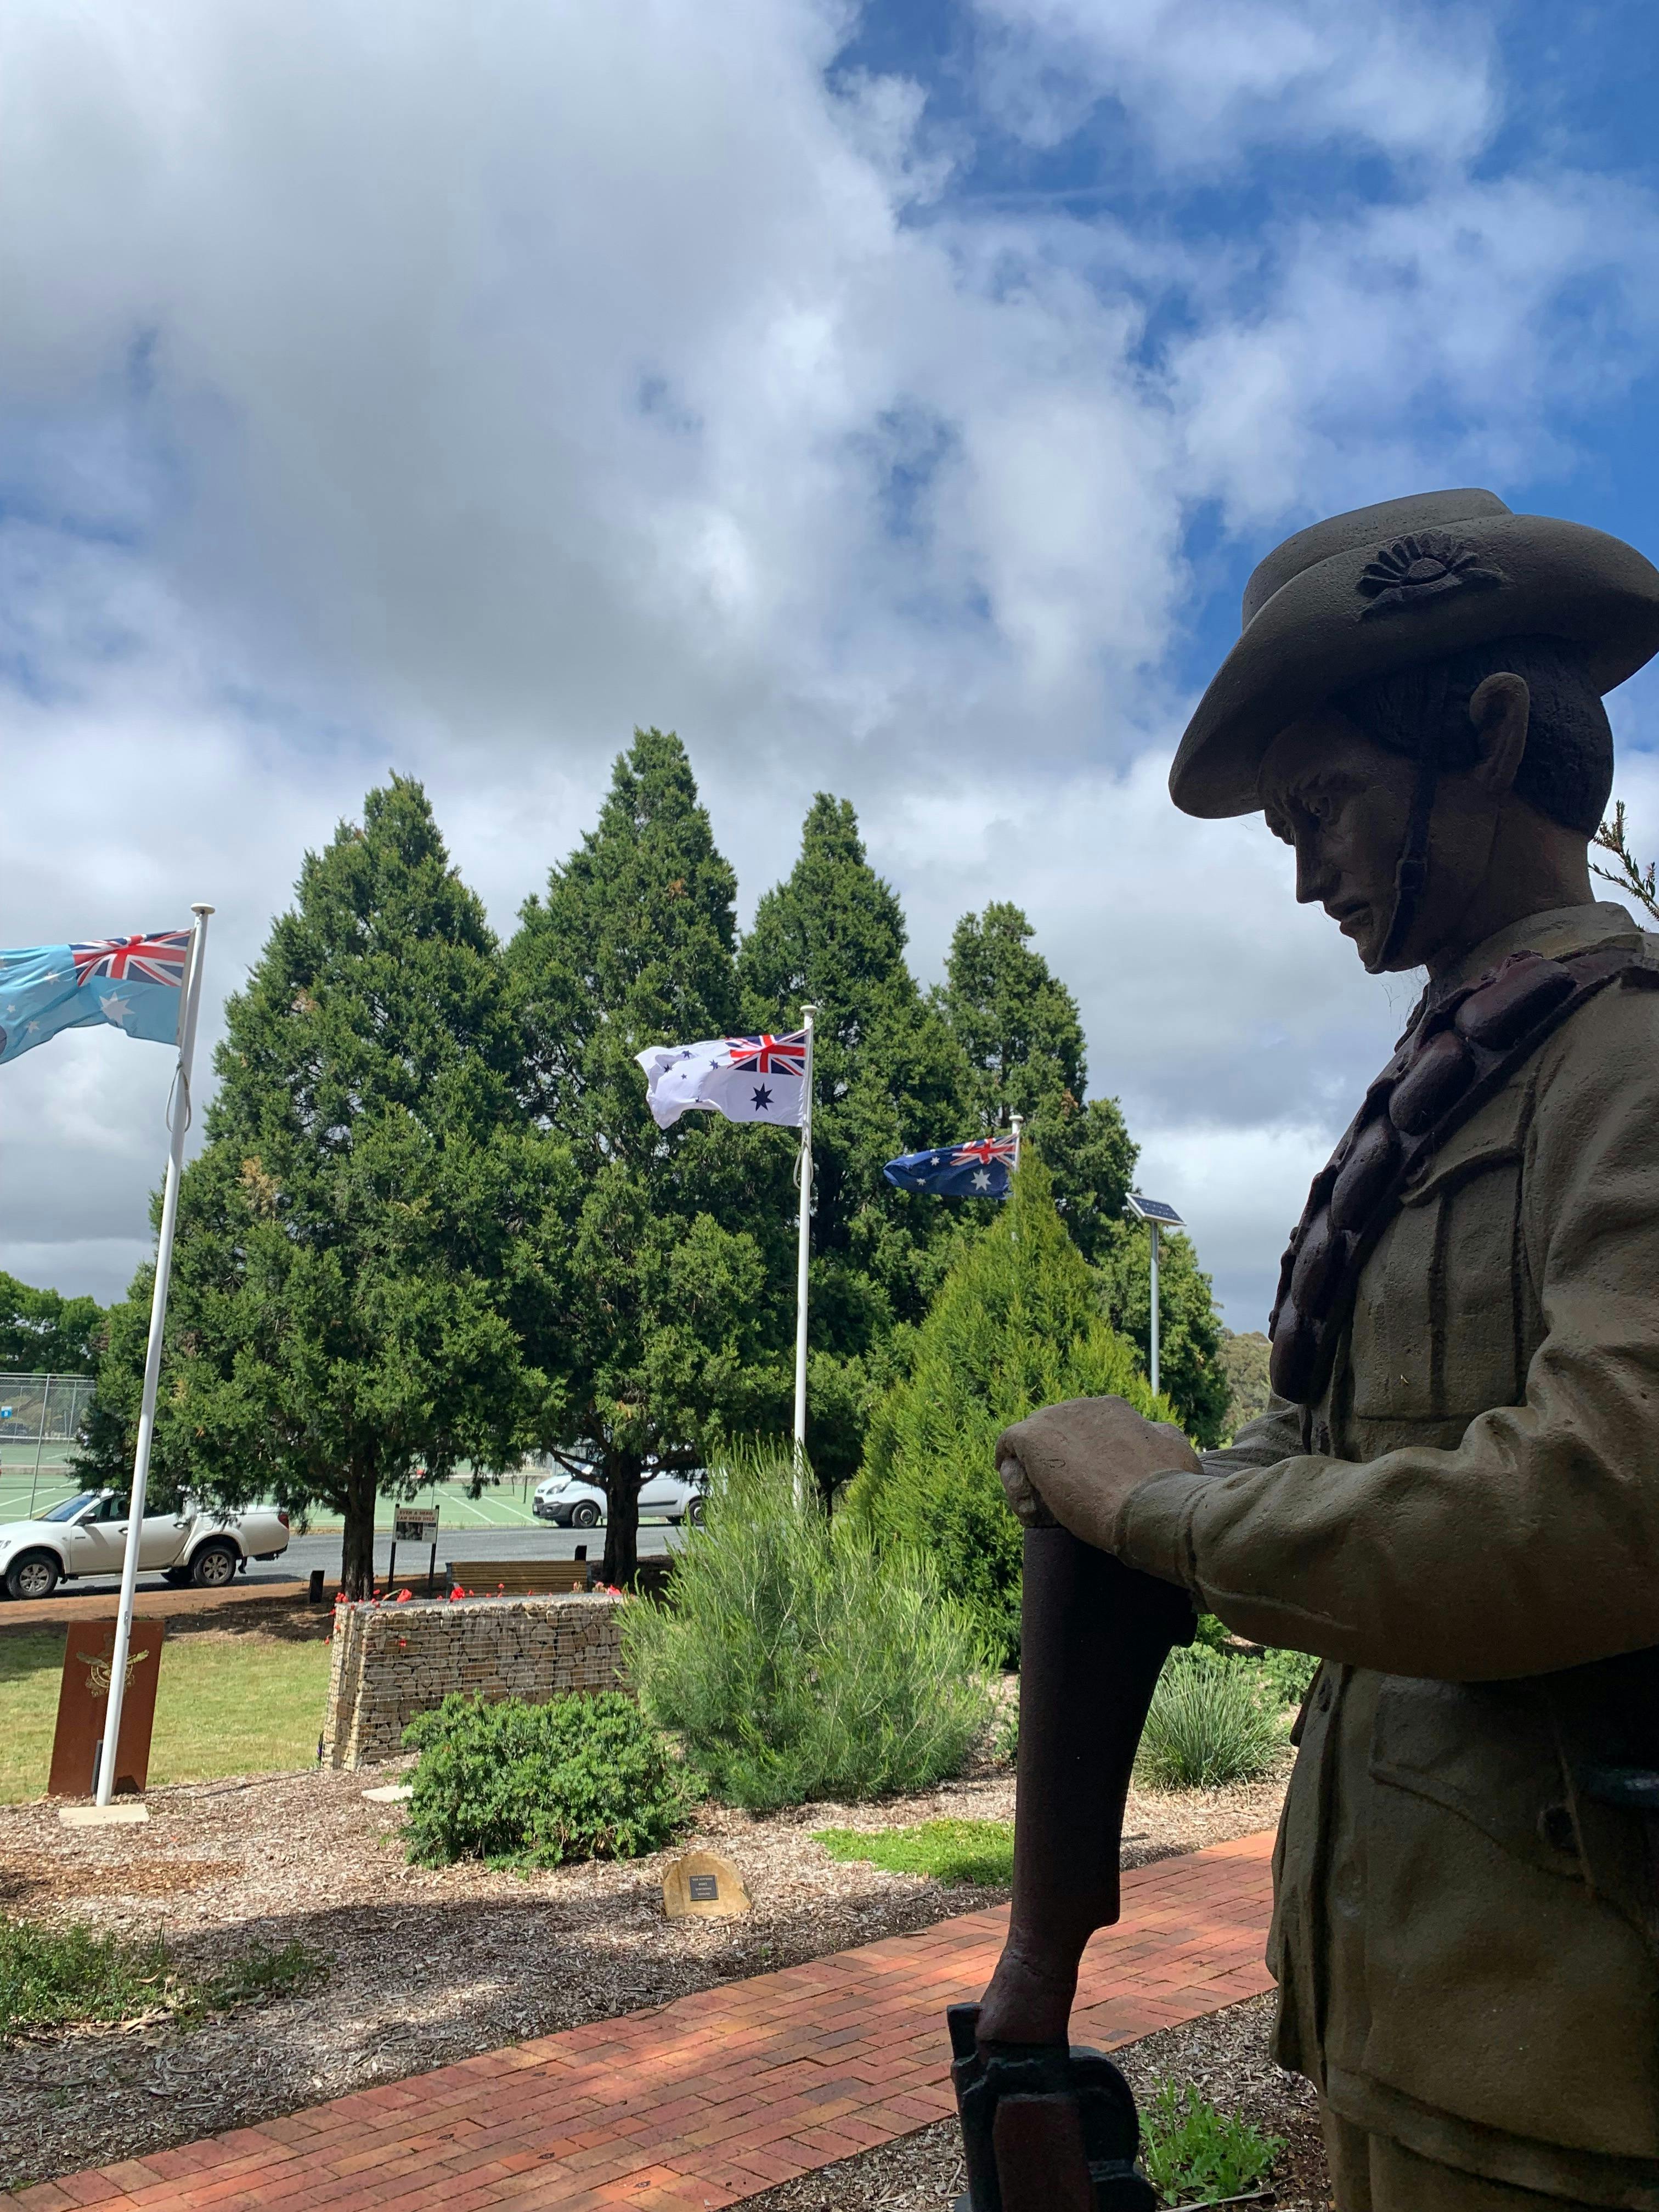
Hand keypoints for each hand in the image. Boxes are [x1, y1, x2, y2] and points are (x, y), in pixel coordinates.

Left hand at [997, 1395, 1200, 1555]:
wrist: (1149, 1508)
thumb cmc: (1168, 1489)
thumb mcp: (1177, 1452)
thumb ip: (1160, 1436)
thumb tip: (1152, 1430)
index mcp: (1114, 1409)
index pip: (1085, 1430)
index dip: (1083, 1461)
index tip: (1088, 1489)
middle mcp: (1083, 1405)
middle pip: (1055, 1434)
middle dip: (1056, 1465)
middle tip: (1062, 1504)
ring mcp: (1055, 1418)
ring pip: (1031, 1443)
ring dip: (1032, 1473)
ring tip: (1041, 1508)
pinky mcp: (1033, 1436)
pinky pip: (1009, 1449)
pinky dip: (1012, 1474)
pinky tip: (1023, 1499)